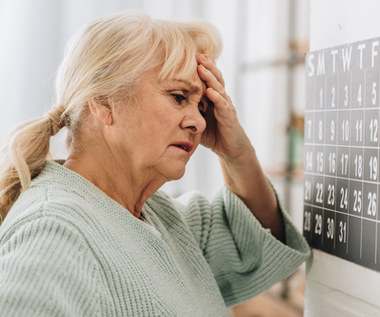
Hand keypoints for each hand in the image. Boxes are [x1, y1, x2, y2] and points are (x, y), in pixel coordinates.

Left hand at [197, 54, 283, 240]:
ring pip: (219, 88)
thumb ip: (186, 112)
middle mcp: (219, 99)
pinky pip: (224, 106)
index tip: (187, 56)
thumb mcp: (197, 121)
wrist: (231, 149)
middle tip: (196, 54)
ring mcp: (226, 107)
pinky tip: (211, 92)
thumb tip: (165, 109)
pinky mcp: (230, 118)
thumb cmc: (214, 134)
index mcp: (211, 98)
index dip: (199, 68)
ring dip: (211, 77)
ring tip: (202, 67)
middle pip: (214, 78)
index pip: (205, 79)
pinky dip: (217, 98)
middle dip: (206, 66)